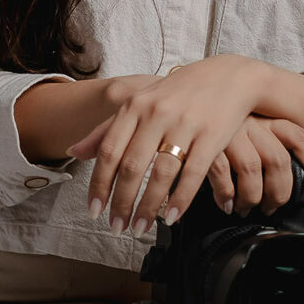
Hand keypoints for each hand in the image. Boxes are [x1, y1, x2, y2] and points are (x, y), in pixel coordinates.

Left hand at [66, 55, 267, 233]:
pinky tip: (171, 217)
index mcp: (136, 106)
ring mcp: (186, 125)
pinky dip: (180, 199)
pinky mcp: (212, 136)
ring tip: (140, 227)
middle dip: (121, 202)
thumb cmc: (180, 93)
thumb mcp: (141, 102)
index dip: (99, 184)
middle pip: (132, 166)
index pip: (109, 150)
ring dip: (148, 206)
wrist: (229, 76)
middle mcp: (158, 114)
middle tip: (117, 227)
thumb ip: (108, 128)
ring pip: (161, 174)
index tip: (94, 210)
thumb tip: (74, 151)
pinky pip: (193, 174)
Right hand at [207, 117, 303, 215]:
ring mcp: (229, 131)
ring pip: (252, 170)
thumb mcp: (251, 133)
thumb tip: (289, 189)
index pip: (302, 139)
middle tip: (269, 208)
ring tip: (244, 209)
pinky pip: (221, 173)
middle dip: (278, 193)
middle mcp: (253, 122)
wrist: (186, 111)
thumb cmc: (223, 130)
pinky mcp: (206, 143)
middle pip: (278, 160)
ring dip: (251, 198)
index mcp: (269, 118)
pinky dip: (226, 195)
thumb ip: (269, 153)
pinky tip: (225, 204)